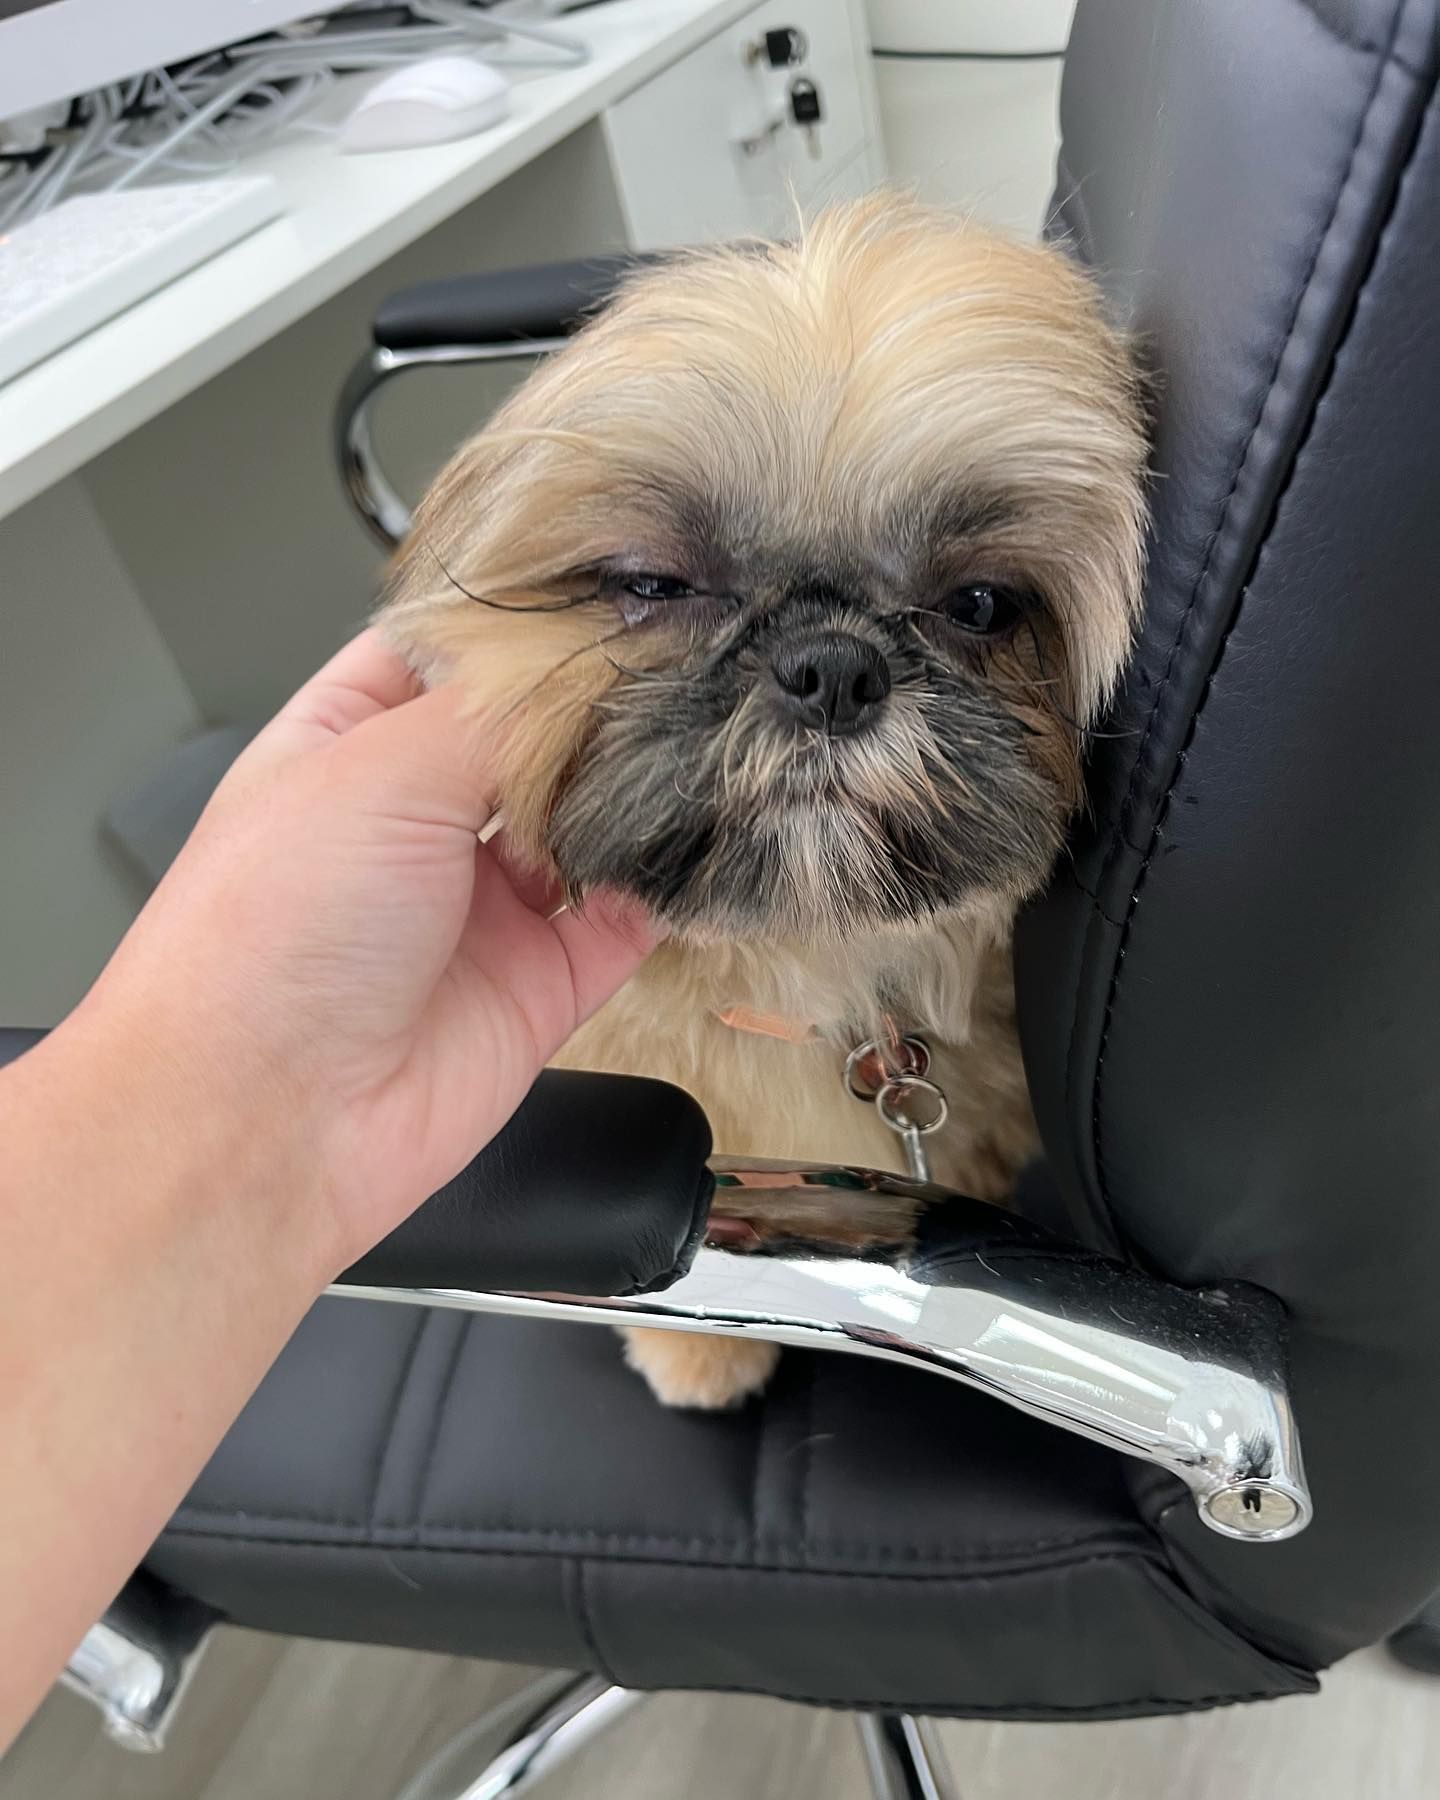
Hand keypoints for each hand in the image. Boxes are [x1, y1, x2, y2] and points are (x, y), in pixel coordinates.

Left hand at [72, 630, 661, 1273]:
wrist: (266, 1121)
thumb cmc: (266, 936)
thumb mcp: (376, 768)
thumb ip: (502, 709)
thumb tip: (601, 655)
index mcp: (351, 740)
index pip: (457, 648)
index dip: (533, 614)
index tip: (628, 574)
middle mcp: (422, 814)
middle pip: (541, 731)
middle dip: (609, 698)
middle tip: (701, 645)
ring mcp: (489, 899)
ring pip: (596, 817)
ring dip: (648, 784)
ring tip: (718, 726)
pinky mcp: (545, 978)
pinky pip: (631, 915)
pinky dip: (673, 879)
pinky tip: (713, 831)